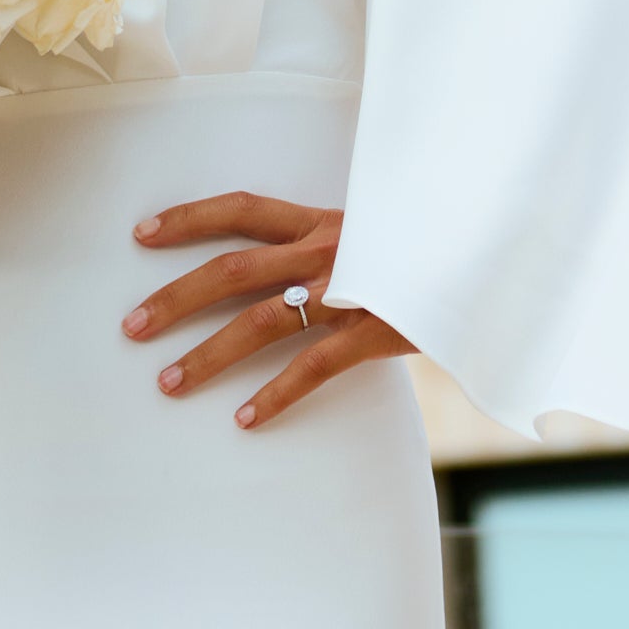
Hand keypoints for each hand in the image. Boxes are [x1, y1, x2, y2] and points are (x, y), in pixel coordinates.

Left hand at [122, 193, 414, 430]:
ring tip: (168, 384)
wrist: (499, 256)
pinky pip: (315, 365)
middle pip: (232, 268)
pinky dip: (277, 393)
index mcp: (325, 220)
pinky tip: (245, 420)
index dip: (189, 218)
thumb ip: (337, 247)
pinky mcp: (376, 329)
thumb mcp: (379, 234)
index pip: (243, 208)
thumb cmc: (432, 249)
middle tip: (130, 328)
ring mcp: (350, 288)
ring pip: (260, 320)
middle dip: (175, 298)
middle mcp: (328, 248)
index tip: (141, 234)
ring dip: (208, 354)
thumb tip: (293, 271)